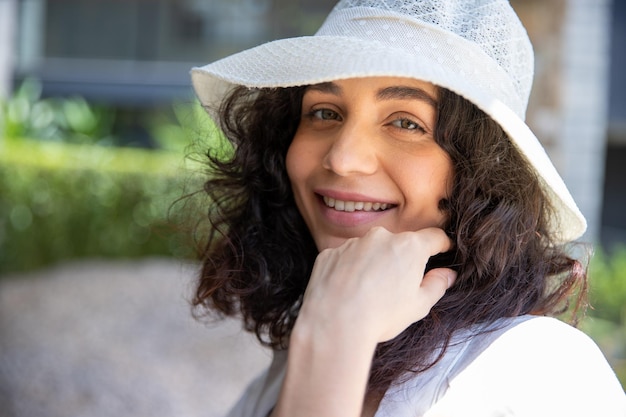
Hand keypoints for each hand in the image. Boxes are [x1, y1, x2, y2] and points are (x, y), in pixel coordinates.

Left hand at [297, 226, 455, 343]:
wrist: (334, 324)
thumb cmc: (381, 316)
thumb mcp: (419, 305)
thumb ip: (437, 285)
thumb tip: (447, 274)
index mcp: (409, 246)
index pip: (434, 237)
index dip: (441, 245)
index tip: (442, 250)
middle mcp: (380, 237)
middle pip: (399, 243)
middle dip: (401, 259)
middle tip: (397, 287)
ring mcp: (353, 243)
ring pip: (370, 250)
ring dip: (373, 264)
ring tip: (368, 293)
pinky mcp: (330, 253)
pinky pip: (346, 258)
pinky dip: (349, 270)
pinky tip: (347, 291)